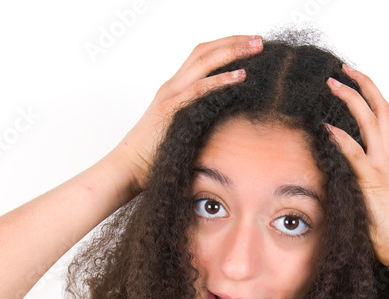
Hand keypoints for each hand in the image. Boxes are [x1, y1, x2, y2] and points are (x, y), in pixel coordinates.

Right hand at [110, 34, 262, 193]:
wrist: (129, 167)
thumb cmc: (155, 155)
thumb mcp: (181, 131)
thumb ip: (199, 120)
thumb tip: (225, 125)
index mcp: (174, 89)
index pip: (201, 56)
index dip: (225, 46)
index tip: (249, 44)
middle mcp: (172, 86)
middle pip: (204, 51)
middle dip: (233, 42)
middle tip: (259, 40)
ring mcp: (170, 95)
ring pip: (203, 62)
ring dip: (231, 52)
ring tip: (255, 47)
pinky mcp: (170, 110)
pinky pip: (198, 90)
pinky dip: (220, 80)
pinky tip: (241, 75)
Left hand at [324, 64, 388, 268]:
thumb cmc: (388, 232)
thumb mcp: (370, 201)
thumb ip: (357, 186)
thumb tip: (336, 183)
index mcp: (387, 160)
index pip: (381, 118)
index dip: (368, 96)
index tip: (351, 81)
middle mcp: (386, 158)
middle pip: (380, 109)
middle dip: (362, 85)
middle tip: (341, 70)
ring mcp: (381, 167)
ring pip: (371, 121)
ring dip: (351, 99)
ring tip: (333, 83)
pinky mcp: (373, 182)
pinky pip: (356, 155)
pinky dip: (342, 139)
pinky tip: (327, 128)